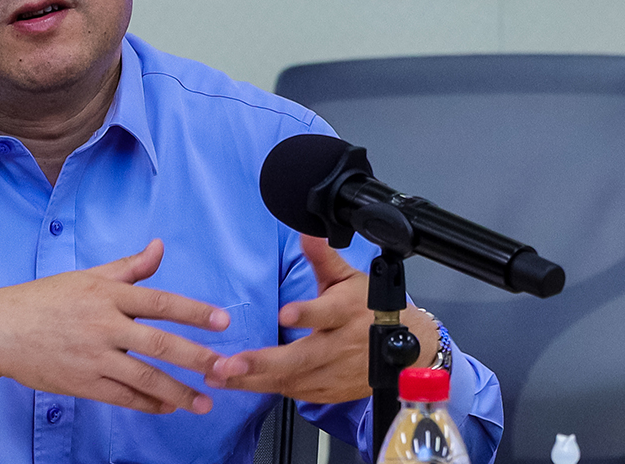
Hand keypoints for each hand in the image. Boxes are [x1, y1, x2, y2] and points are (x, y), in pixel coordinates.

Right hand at [0, 239, 230, 414]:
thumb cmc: (43, 300)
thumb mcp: (86, 277)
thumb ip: (128, 267)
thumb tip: (159, 246)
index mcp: (106, 294)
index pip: (159, 302)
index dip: (194, 311)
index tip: (222, 321)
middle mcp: (103, 325)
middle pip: (159, 343)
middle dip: (197, 357)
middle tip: (225, 368)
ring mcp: (93, 356)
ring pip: (145, 377)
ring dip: (179, 392)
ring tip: (205, 402)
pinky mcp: (82, 382)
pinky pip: (123, 397)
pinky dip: (148, 404)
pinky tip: (168, 407)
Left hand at [205, 235, 372, 402]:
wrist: (406, 346)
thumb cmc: (372, 308)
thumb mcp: (348, 278)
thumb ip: (323, 258)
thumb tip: (308, 231)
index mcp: (346, 312)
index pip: (327, 313)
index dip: (308, 314)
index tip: (285, 314)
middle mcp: (340, 345)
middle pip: (303, 357)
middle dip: (264, 363)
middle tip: (229, 364)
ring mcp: (335, 372)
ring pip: (293, 380)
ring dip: (253, 380)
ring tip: (218, 375)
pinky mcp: (330, 391)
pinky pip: (294, 393)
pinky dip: (264, 389)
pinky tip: (237, 383)